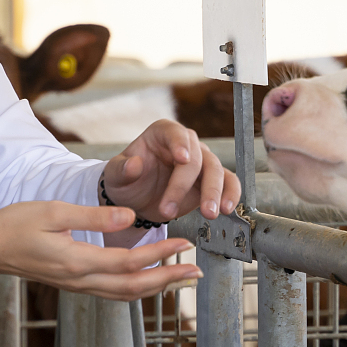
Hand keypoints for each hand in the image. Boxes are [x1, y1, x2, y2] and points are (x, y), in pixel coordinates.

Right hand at [0, 202, 198, 299]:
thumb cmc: (16, 224)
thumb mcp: (54, 210)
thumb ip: (95, 215)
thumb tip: (131, 217)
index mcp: (77, 261)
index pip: (130, 262)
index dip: (161, 254)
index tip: (185, 244)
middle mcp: (80, 280)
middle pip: (134, 287)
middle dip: (169, 280)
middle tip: (197, 272)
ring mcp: (77, 286)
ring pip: (125, 295)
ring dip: (157, 288)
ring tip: (181, 279)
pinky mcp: (74, 284)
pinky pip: (113, 293)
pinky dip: (137, 288)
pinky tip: (148, 280)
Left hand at [102, 120, 240, 227]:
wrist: (137, 200)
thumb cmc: (127, 181)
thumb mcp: (115, 176)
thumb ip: (122, 169)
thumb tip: (134, 164)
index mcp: (162, 133)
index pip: (175, 133)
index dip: (180, 144)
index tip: (182, 159)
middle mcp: (185, 144)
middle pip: (196, 158)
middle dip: (187, 184)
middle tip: (172, 208)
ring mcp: (201, 162)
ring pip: (216, 171)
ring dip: (214, 192)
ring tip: (208, 213)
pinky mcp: (211, 180)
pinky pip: (228, 182)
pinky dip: (231, 194)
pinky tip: (227, 209)